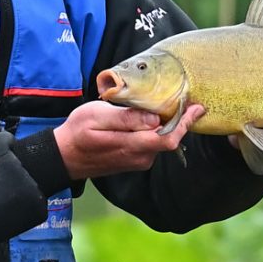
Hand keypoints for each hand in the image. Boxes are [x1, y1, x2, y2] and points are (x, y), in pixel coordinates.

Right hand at [54, 101, 204, 179]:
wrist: (65, 155)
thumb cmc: (78, 132)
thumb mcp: (97, 117)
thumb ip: (126, 118)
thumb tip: (155, 119)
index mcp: (132, 145)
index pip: (169, 139)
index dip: (186, 123)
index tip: (197, 108)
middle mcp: (140, 157)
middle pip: (169, 139)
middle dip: (180, 121)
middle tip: (188, 101)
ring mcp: (138, 160)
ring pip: (160, 141)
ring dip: (166, 125)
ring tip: (167, 104)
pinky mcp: (134, 160)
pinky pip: (152, 144)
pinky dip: (156, 131)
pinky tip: (151, 118)